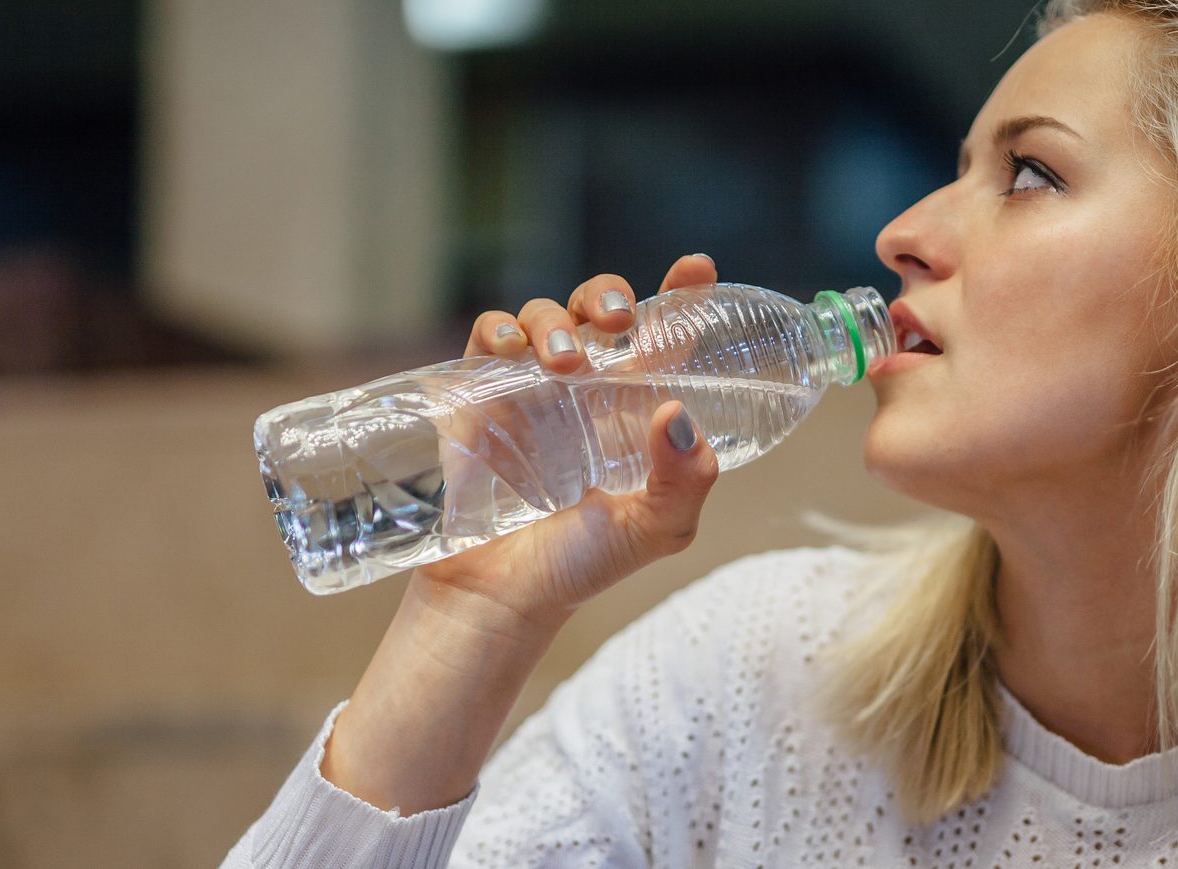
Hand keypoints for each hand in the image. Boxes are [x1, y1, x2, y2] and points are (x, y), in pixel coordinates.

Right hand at [410, 254, 723, 632]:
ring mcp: (530, 390)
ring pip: (545, 317)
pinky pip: (488, 340)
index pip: (663, 340)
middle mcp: (585, 392)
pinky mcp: (479, 397)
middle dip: (609, 294)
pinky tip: (513, 352)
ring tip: (565, 366)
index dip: (680, 297)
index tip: (697, 267)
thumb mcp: (656, 530)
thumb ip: (685, 482)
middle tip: (618, 319)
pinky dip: (501, 330)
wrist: (500, 596)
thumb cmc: (580, 565)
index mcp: (635, 412)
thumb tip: (679, 416)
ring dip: (557, 323)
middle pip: (600, 310)